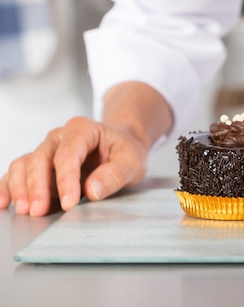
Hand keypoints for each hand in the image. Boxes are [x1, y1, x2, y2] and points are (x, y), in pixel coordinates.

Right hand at [0, 116, 148, 215]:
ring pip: (24, 164)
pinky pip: (18, 172)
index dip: (66, 179)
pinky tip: (5, 203)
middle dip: (38, 186)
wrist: (121, 147)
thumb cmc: (125, 152)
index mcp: (83, 129)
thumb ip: (115, 174)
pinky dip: (9, 187)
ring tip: (26, 211)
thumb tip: (92, 189)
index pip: (68, 153)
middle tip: (39, 211)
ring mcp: (47, 150)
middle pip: (41, 158)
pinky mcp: (40, 165)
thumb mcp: (132, 162)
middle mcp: (60, 136)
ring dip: (21, 188)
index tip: (69, 203)